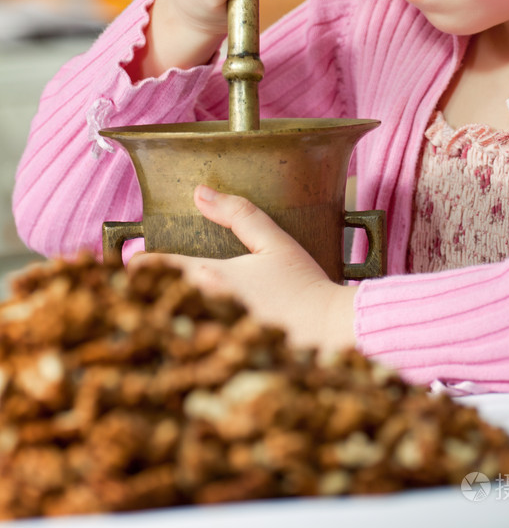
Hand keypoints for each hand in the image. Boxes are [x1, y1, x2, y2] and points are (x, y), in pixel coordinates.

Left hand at [129, 186, 357, 354]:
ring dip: (160, 322)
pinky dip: (180, 348)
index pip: (152, 268)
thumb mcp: (274, 242)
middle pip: (149, 302)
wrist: (330, 332)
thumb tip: (200, 192)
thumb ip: (238, 214)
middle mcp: (199, 309)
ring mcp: (206, 341)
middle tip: (138, 293)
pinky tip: (189, 345)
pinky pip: (186, 355)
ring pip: (164, 330)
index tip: (131, 265)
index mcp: (207, 276)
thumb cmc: (303, 285)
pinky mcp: (217, 365)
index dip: (136, 265)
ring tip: (160, 319)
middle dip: (142, 296)